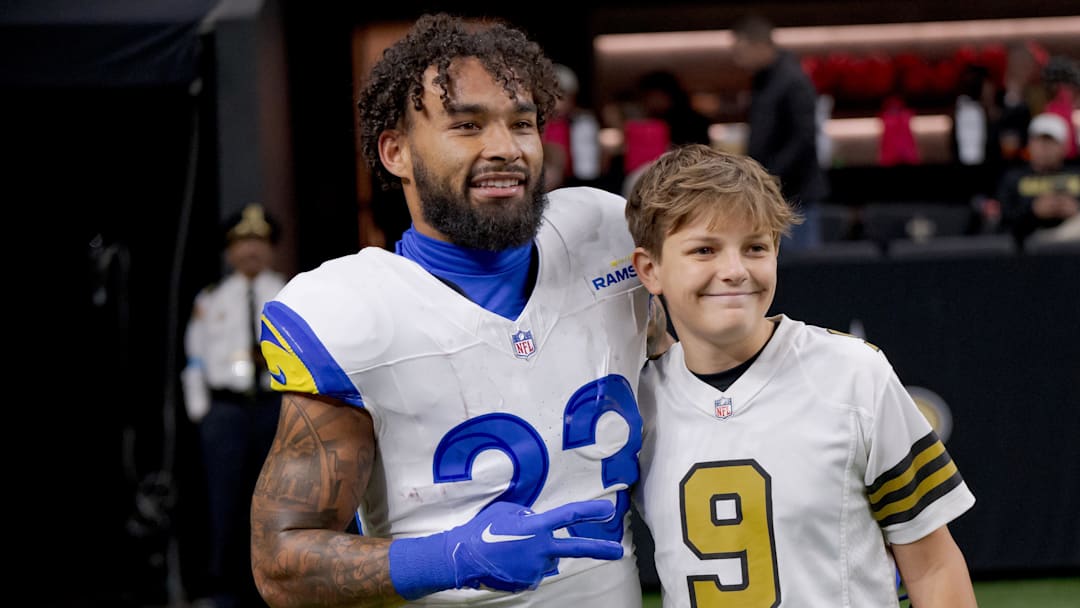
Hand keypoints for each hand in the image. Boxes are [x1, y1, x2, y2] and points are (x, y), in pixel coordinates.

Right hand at [389, 499, 622, 598]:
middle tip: (618, 551)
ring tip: (511, 550)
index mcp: (534, 527)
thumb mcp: (506, 511)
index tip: (609, 510)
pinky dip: (525, 566)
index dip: (590, 512)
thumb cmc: (483, 529)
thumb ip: (528, 514)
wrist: (463, 558)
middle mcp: (539, 548)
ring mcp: (535, 568)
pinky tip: (509, 562)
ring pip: (546, 559)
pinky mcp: (528, 582)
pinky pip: (534, 571)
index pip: (568, 516)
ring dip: (535, 554)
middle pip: (575, 549)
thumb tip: (539, 520)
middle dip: (599, 549)